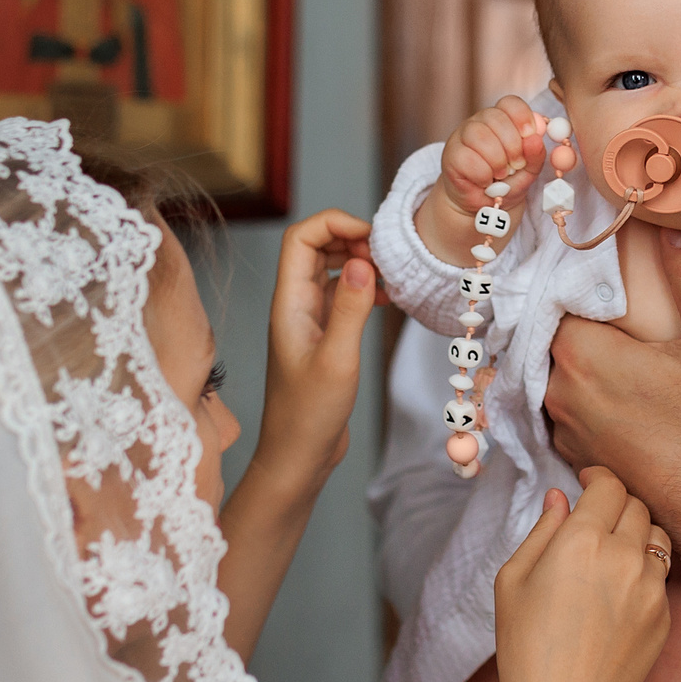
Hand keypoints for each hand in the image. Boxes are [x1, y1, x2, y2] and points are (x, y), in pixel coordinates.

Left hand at [244, 209, 383, 500]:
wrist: (297, 457)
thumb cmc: (309, 415)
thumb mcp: (337, 360)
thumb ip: (349, 308)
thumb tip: (361, 260)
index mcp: (289, 304)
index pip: (300, 238)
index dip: (334, 223)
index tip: (371, 239)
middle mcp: (295, 306)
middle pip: (316, 246)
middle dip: (351, 238)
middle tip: (386, 259)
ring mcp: (309, 321)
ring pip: (332, 271)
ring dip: (360, 264)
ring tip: (391, 279)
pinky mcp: (325, 338)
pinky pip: (343, 297)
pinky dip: (364, 290)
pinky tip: (386, 301)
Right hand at [418, 95, 546, 257]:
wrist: (484, 206)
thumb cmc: (506, 183)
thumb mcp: (529, 170)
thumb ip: (535, 154)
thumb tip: (535, 139)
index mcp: (502, 119)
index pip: (510, 104)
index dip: (522, 117)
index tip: (530, 135)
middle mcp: (480, 123)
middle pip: (496, 118)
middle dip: (512, 145)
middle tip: (517, 165)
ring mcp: (462, 136)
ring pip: (479, 136)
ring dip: (497, 160)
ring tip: (500, 174)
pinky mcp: (451, 155)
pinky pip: (467, 157)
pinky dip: (482, 173)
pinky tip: (485, 181)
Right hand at [496, 469, 673, 681]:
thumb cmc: (526, 649)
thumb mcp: (513, 581)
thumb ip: (542, 531)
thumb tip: (561, 499)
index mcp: (581, 541)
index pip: (608, 486)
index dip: (599, 478)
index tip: (589, 482)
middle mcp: (624, 557)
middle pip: (637, 505)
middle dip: (616, 504)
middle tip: (596, 520)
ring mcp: (651, 587)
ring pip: (657, 537)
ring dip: (637, 534)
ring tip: (612, 553)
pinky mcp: (665, 615)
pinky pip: (661, 577)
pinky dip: (644, 572)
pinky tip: (618, 595)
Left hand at [545, 230, 680, 550]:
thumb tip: (680, 230)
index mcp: (583, 355)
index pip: (553, 299)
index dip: (570, 284)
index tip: (587, 273)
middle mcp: (560, 392)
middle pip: (547, 337)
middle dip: (567, 320)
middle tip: (595, 304)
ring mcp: (563, 429)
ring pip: (551, 375)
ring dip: (569, 361)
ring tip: (603, 345)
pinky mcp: (573, 456)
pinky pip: (560, 412)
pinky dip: (575, 396)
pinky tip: (607, 390)